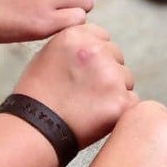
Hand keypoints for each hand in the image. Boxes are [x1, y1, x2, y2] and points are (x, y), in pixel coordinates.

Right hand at [13, 23, 137, 147]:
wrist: (34, 130)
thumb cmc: (36, 96)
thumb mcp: (46, 55)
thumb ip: (74, 45)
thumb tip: (95, 43)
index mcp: (77, 36)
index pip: (103, 38)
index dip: (95, 56)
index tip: (85, 71)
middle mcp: (96, 51)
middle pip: (116, 57)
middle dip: (107, 72)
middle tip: (86, 92)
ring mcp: (111, 76)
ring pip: (126, 79)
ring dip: (114, 90)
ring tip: (89, 105)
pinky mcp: (122, 101)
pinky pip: (131, 101)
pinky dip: (119, 110)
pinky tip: (98, 117)